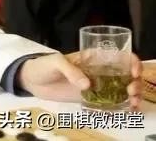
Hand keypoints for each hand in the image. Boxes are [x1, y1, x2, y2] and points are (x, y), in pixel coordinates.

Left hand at [17, 53, 141, 108]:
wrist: (31, 80)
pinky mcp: (90, 98)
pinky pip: (109, 102)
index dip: (131, 62)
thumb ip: (70, 70)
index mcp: (93, 57)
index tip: (132, 73)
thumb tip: (87, 85)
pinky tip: (126, 111)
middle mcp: (99, 70)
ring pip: (121, 89)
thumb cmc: (44, 65)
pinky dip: (120, 106)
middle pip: (125, 74)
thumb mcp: (56, 62)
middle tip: (130, 92)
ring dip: (132, 95)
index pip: (119, 56)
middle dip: (135, 82)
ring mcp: (95, 85)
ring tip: (132, 103)